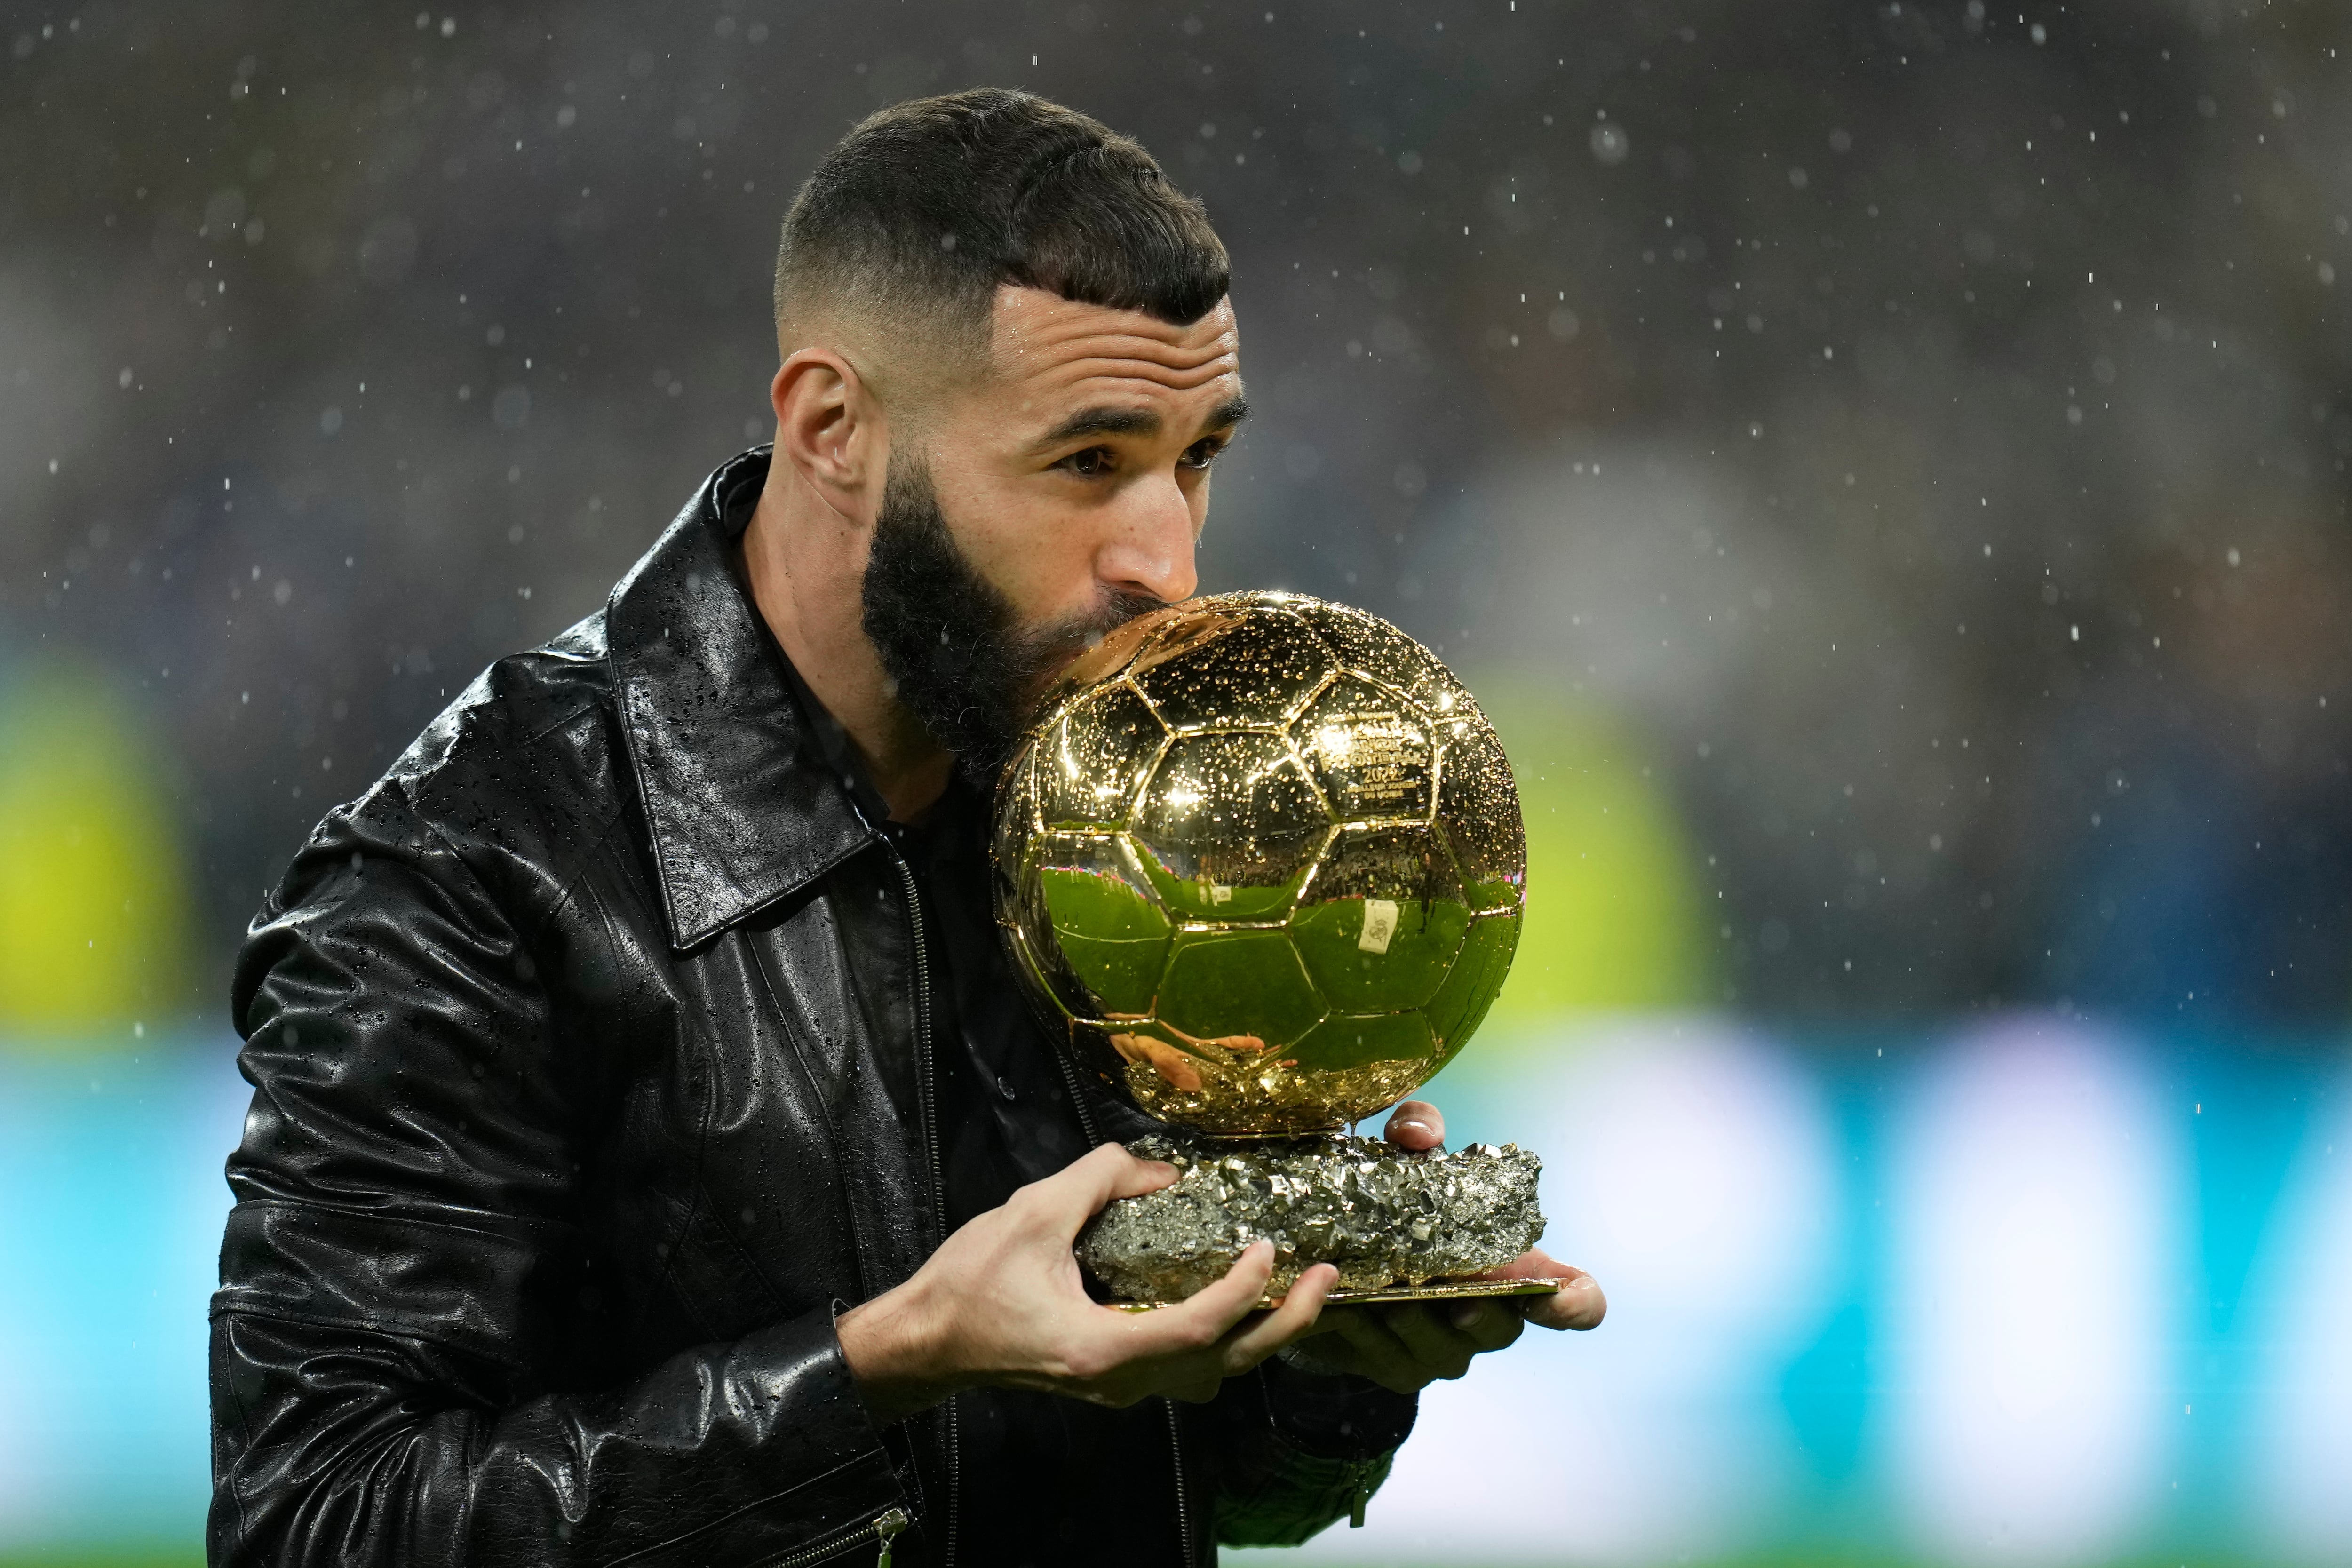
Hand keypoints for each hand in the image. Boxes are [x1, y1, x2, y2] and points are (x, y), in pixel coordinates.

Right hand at [835, 1142, 1339, 1421]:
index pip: (1199, 1328)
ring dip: (1258, 1336)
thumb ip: (1098, 1180)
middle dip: (1284, 1323)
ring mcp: (1117, 1386)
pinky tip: (1231, 1298)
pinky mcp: (1110, 1376)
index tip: (1269, 1246)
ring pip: (1209, 1374)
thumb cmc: (967, 1284)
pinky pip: (1184, 1366)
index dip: (1243, 1289)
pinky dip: (1221, 1337)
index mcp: (1103, 1349)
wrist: (925, 1342)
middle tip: (1325, 1277)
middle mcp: (1120, 1381)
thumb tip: (1158, 1167)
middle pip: (1224, 1364)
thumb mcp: (1030, 1214)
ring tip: (1293, 1291)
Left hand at [1282, 1101, 1607, 1394]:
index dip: (1578, 1305)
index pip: (1577, 1302)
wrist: (1333, 1260)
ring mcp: (1447, 1350)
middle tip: (1456, 1299)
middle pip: (1505, 1330)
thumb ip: (1417, 1127)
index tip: (1554, 1297)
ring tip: (1388, 1301)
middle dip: (1481, 1314)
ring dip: (1417, 1324)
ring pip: (1446, 1350)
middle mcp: (1490, 1317)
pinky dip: (1368, 1335)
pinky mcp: (1399, 1369)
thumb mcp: (1405, 1155)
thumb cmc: (1393, 1203)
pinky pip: (1391, 1361)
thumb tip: (1419, 1136)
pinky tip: (1347, 1309)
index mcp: (1515, 1270)